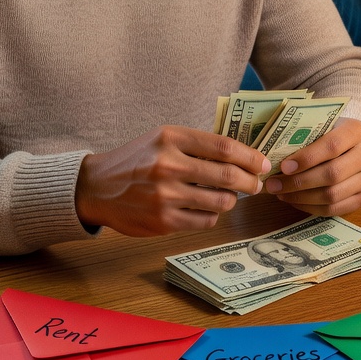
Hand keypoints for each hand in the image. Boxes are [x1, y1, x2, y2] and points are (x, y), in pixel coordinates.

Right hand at [75, 126, 270, 235]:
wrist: (97, 187)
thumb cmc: (137, 160)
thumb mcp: (163, 138)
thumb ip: (197, 144)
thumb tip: (242, 155)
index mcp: (171, 138)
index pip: (223, 147)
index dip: (249, 156)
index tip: (263, 163)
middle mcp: (168, 165)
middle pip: (227, 175)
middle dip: (249, 181)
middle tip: (256, 184)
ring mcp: (165, 195)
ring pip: (220, 201)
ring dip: (232, 200)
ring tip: (229, 196)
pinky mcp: (163, 221)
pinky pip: (205, 221)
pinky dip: (213, 215)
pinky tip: (207, 209)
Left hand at [264, 117, 360, 215]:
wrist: (358, 145)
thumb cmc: (333, 132)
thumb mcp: (324, 125)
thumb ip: (306, 136)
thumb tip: (274, 156)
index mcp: (356, 131)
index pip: (332, 146)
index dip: (307, 158)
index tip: (284, 166)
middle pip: (332, 174)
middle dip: (299, 182)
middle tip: (274, 185)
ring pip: (333, 195)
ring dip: (302, 198)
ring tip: (281, 194)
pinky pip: (335, 209)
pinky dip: (311, 208)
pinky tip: (295, 201)